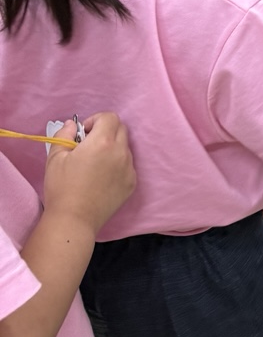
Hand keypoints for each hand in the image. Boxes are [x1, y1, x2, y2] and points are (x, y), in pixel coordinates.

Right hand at [42, 113, 135, 235]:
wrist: (74, 220)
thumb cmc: (61, 187)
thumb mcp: (55, 157)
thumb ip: (64, 134)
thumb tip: (73, 125)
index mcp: (103, 142)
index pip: (110, 117)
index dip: (96, 120)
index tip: (84, 133)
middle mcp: (121, 153)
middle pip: (121, 129)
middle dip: (105, 131)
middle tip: (89, 146)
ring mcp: (129, 169)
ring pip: (125, 147)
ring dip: (112, 148)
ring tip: (94, 164)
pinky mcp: (132, 183)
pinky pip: (127, 165)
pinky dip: (117, 164)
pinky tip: (101, 178)